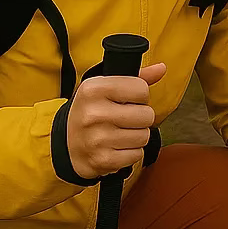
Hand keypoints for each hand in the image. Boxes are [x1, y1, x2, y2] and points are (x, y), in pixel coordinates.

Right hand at [66, 63, 164, 178]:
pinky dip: (131, 152)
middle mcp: (94, 113)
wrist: (65, 145)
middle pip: (147, 115)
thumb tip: (161, 68)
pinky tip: (117, 146)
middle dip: (141, 117)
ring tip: (120, 133)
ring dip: (137, 135)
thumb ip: (137, 77)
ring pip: (144, 136)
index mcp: (94, 89)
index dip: (139, 95)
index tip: (127, 100)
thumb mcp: (105, 87)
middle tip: (125, 118)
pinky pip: (137, 154)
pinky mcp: (103, 160)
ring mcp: (97, 139)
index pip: (141, 89)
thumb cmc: (91, 111)